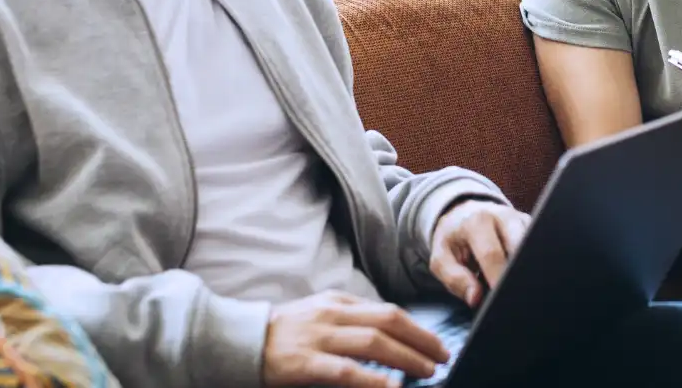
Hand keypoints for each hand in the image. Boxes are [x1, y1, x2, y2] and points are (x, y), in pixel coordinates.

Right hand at [263, 290, 449, 387]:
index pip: (387, 311)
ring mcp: (319, 337)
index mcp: (338, 302)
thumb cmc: (285, 333)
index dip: (417, 328)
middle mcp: (332, 314)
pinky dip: (372, 379)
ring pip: (373, 342)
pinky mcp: (305, 362)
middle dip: (421, 340)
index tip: (436, 344)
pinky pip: (345, 370)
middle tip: (442, 357)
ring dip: (406, 357)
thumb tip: (389, 336)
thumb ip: (350, 321)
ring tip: (427, 371)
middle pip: (388, 321)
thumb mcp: (320, 316)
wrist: (239, 340)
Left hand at [430, 200, 529, 307]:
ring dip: (526, 270)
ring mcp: (520, 219)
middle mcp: (503, 216)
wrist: (462, 213)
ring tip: (517, 289)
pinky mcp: (531, 226)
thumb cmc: (453, 239)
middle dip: (518, 275)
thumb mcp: (441, 258)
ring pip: (533, 248)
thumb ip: (454, 278)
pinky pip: (538, 247)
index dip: (497, 279)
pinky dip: (531, 264)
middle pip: (519, 248)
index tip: (500, 300)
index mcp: (477, 222)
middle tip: (511, 298)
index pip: (492, 254)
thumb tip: (475, 298)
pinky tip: (523, 277)